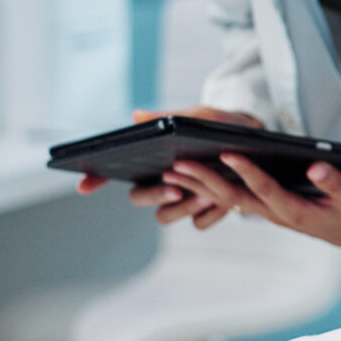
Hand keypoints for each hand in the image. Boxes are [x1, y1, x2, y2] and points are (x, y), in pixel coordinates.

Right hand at [77, 108, 265, 228]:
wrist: (256, 138)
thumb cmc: (219, 124)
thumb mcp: (198, 116)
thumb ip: (169, 119)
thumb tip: (137, 116)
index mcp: (153, 160)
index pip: (113, 172)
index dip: (95, 180)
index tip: (84, 185)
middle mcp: (162, 182)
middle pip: (139, 198)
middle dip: (155, 194)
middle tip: (176, 187)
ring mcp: (182, 199)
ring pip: (166, 216)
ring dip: (184, 206)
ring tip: (207, 192)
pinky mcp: (206, 212)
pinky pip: (199, 224)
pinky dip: (208, 215)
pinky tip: (222, 201)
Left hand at [164, 153, 340, 257]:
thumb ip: (335, 183)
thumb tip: (316, 166)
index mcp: (298, 212)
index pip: (266, 190)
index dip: (247, 172)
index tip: (227, 153)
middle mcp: (279, 215)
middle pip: (235, 198)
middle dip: (204, 181)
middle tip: (176, 165)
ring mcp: (274, 214)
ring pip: (231, 200)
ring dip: (201, 186)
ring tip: (172, 171)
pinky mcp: (274, 209)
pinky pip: (239, 200)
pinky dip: (215, 190)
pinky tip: (197, 179)